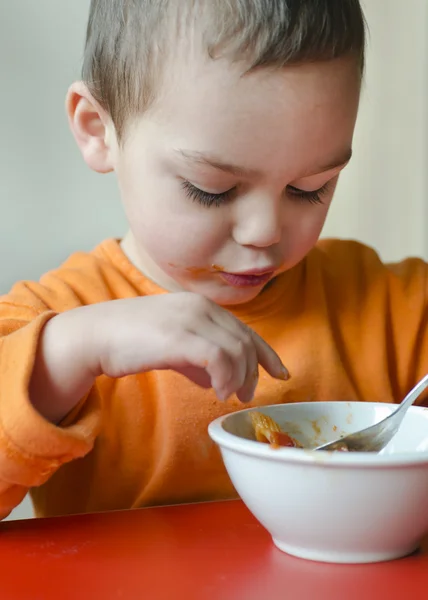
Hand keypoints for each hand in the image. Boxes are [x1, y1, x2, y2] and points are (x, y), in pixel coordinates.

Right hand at [95, 292, 288, 402]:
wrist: (96, 335)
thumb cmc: (132, 341)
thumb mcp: (173, 346)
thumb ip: (198, 359)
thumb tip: (218, 381)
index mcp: (202, 306)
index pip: (245, 329)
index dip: (267, 353)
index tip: (280, 372)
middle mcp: (201, 308)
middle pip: (246, 340)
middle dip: (255, 370)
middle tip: (247, 395)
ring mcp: (190, 319)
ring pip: (237, 350)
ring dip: (240, 378)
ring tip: (229, 396)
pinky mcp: (179, 336)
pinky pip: (219, 358)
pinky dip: (226, 378)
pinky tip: (218, 392)